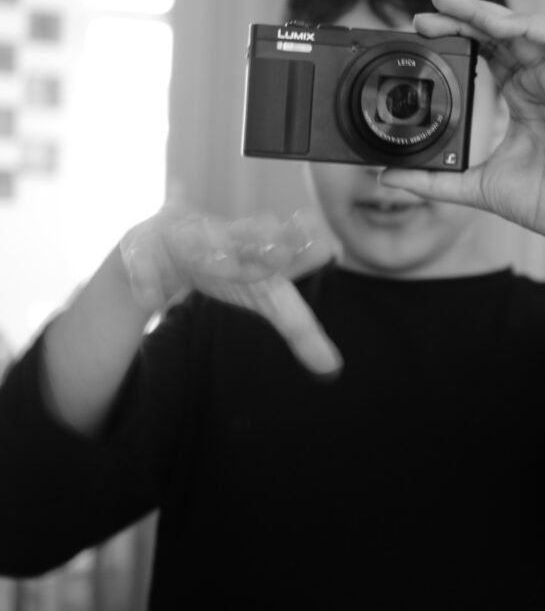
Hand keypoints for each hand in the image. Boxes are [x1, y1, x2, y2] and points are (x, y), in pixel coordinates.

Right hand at [119, 204, 342, 376]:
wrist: (164, 242)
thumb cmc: (229, 273)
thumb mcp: (265, 300)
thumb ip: (300, 330)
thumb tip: (334, 369)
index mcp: (257, 256)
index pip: (288, 252)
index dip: (306, 253)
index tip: (328, 249)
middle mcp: (224, 241)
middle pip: (247, 242)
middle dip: (265, 244)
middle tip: (283, 254)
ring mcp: (184, 243)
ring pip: (196, 245)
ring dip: (210, 252)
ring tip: (222, 264)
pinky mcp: (144, 252)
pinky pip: (144, 267)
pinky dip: (147, 283)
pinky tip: (151, 301)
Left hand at [380, 0, 544, 263]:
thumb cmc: (544, 202)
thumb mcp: (473, 184)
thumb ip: (431, 179)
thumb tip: (387, 176)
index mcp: (522, 100)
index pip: (488, 54)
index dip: (457, 38)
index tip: (420, 34)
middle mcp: (542, 82)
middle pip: (501, 32)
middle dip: (464, 15)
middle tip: (427, 5)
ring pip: (524, 26)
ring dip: (487, 11)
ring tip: (449, 4)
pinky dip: (524, 24)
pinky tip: (494, 23)